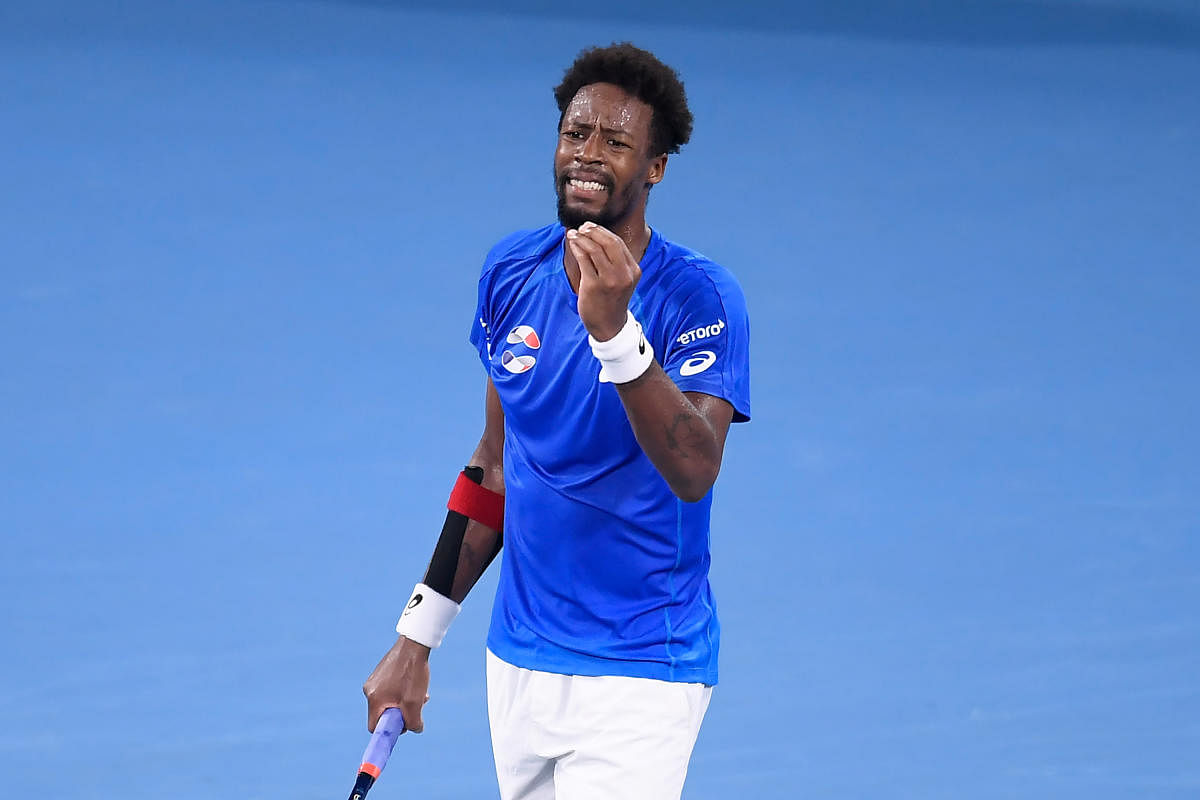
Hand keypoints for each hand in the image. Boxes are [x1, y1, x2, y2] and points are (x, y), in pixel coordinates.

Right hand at [363, 636, 430, 732]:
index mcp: (373, 699)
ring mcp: (373, 681)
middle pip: (383, 714)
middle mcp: (369, 690)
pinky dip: (402, 692)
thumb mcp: (415, 702)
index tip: (404, 725)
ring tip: (420, 693)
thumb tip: (415, 728)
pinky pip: (389, 691)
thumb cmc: (413, 673)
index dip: (389, 730)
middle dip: (401, 713)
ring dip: (405, 702)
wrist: (414, 644)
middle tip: (417, 706)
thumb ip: (414, 722)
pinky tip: (415, 684)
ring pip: (388, 702)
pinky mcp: (380, 673)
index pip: (374, 727)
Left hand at [566, 222, 640, 341]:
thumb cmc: (611, 300)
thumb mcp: (622, 280)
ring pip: (595, 249)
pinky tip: (572, 244)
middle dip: (594, 231)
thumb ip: (615, 261)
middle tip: (582, 227)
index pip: (618, 243)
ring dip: (582, 238)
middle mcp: (624, 274)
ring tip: (573, 234)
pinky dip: (577, 248)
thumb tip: (596, 235)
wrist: (608, 325)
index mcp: (633, 270)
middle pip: (609, 243)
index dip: (603, 232)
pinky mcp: (594, 286)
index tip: (591, 227)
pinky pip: (584, 260)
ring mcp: (609, 280)